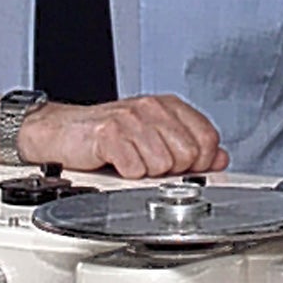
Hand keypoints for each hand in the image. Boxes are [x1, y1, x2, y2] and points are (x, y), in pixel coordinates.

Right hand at [16, 94, 228, 177]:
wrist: (61, 133)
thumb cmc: (106, 136)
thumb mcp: (155, 137)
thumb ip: (191, 146)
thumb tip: (220, 158)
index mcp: (169, 106)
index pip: (208, 138)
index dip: (201, 162)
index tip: (184, 168)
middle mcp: (152, 108)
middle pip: (189, 155)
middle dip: (172, 171)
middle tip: (149, 165)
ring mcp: (131, 119)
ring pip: (163, 166)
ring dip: (146, 174)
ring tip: (130, 163)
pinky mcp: (109, 135)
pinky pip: (135, 170)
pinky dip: (125, 176)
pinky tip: (116, 165)